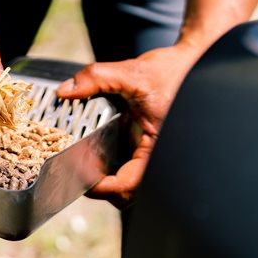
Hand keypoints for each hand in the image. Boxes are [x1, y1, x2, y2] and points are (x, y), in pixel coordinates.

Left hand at [56, 44, 198, 208]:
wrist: (192, 64)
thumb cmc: (175, 72)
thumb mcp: (132, 73)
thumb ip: (96, 78)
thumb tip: (65, 90)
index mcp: (158, 149)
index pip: (128, 185)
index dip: (101, 187)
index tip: (80, 177)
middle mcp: (157, 157)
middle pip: (126, 193)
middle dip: (100, 187)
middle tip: (76, 171)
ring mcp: (151, 154)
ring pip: (127, 184)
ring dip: (105, 179)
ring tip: (82, 164)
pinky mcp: (147, 147)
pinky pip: (129, 168)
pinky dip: (111, 166)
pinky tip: (94, 152)